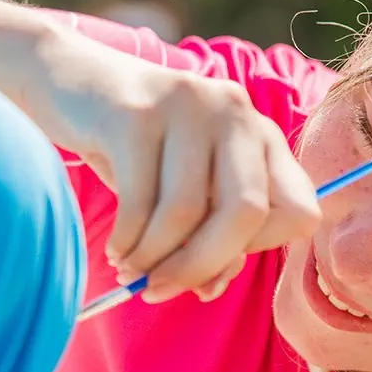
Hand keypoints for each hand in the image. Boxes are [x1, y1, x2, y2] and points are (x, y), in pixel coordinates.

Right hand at [23, 30, 320, 302]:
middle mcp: (237, 113)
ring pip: (185, 211)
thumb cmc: (135, 153)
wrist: (71, 82)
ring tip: (129, 269)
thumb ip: (207, 239)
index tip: (212, 266)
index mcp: (263, 138)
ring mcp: (189, 105)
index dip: (257, 251)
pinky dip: (126, 241)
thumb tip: (207, 289)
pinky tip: (115, 250)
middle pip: (247, 212)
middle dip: (201, 265)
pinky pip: (139, 199)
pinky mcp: (138, 111)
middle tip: (160, 289)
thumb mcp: (180, 196)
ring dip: (153, 258)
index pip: (300, 213)